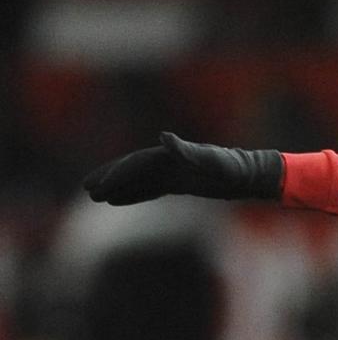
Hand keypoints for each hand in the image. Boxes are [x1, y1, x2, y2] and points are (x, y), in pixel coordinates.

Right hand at [83, 132, 282, 204]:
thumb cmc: (233, 168)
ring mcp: (173, 172)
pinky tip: (118, 202)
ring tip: (95, 197)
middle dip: (110, 178)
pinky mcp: (179, 183)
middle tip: (87, 189)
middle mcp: (169, 160)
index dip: (118, 175)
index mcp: (172, 155)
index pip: (137, 164)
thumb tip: (164, 137)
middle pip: (132, 168)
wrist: (250, 175)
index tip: (99, 190)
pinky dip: (134, 195)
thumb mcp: (213, 161)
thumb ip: (188, 151)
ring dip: (118, 187)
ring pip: (139, 180)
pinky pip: (150, 189)